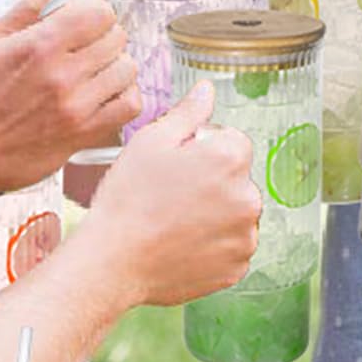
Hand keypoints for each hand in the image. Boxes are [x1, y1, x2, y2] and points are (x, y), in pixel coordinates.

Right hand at [0, 0, 138, 194]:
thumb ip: (31, 7)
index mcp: (39, 46)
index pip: (99, 11)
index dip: (92, 10)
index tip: (80, 18)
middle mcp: (63, 75)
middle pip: (116, 37)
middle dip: (102, 34)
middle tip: (84, 44)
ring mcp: (77, 107)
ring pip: (127, 69)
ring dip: (114, 64)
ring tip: (94, 69)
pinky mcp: (84, 135)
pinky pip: (129, 106)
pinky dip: (125, 95)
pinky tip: (105, 93)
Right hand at [84, 81, 259, 306]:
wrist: (113, 263)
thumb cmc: (128, 202)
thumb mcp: (150, 142)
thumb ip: (187, 113)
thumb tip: (206, 92)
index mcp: (230, 158)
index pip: (232, 140)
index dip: (201, 149)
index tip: (178, 165)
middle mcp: (248, 197)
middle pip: (236, 178)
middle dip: (211, 181)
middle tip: (171, 195)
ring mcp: (245, 237)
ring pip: (235, 214)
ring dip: (214, 214)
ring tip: (173, 222)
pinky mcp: (236, 269)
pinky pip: (230, 248)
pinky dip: (212, 246)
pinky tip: (181, 243)